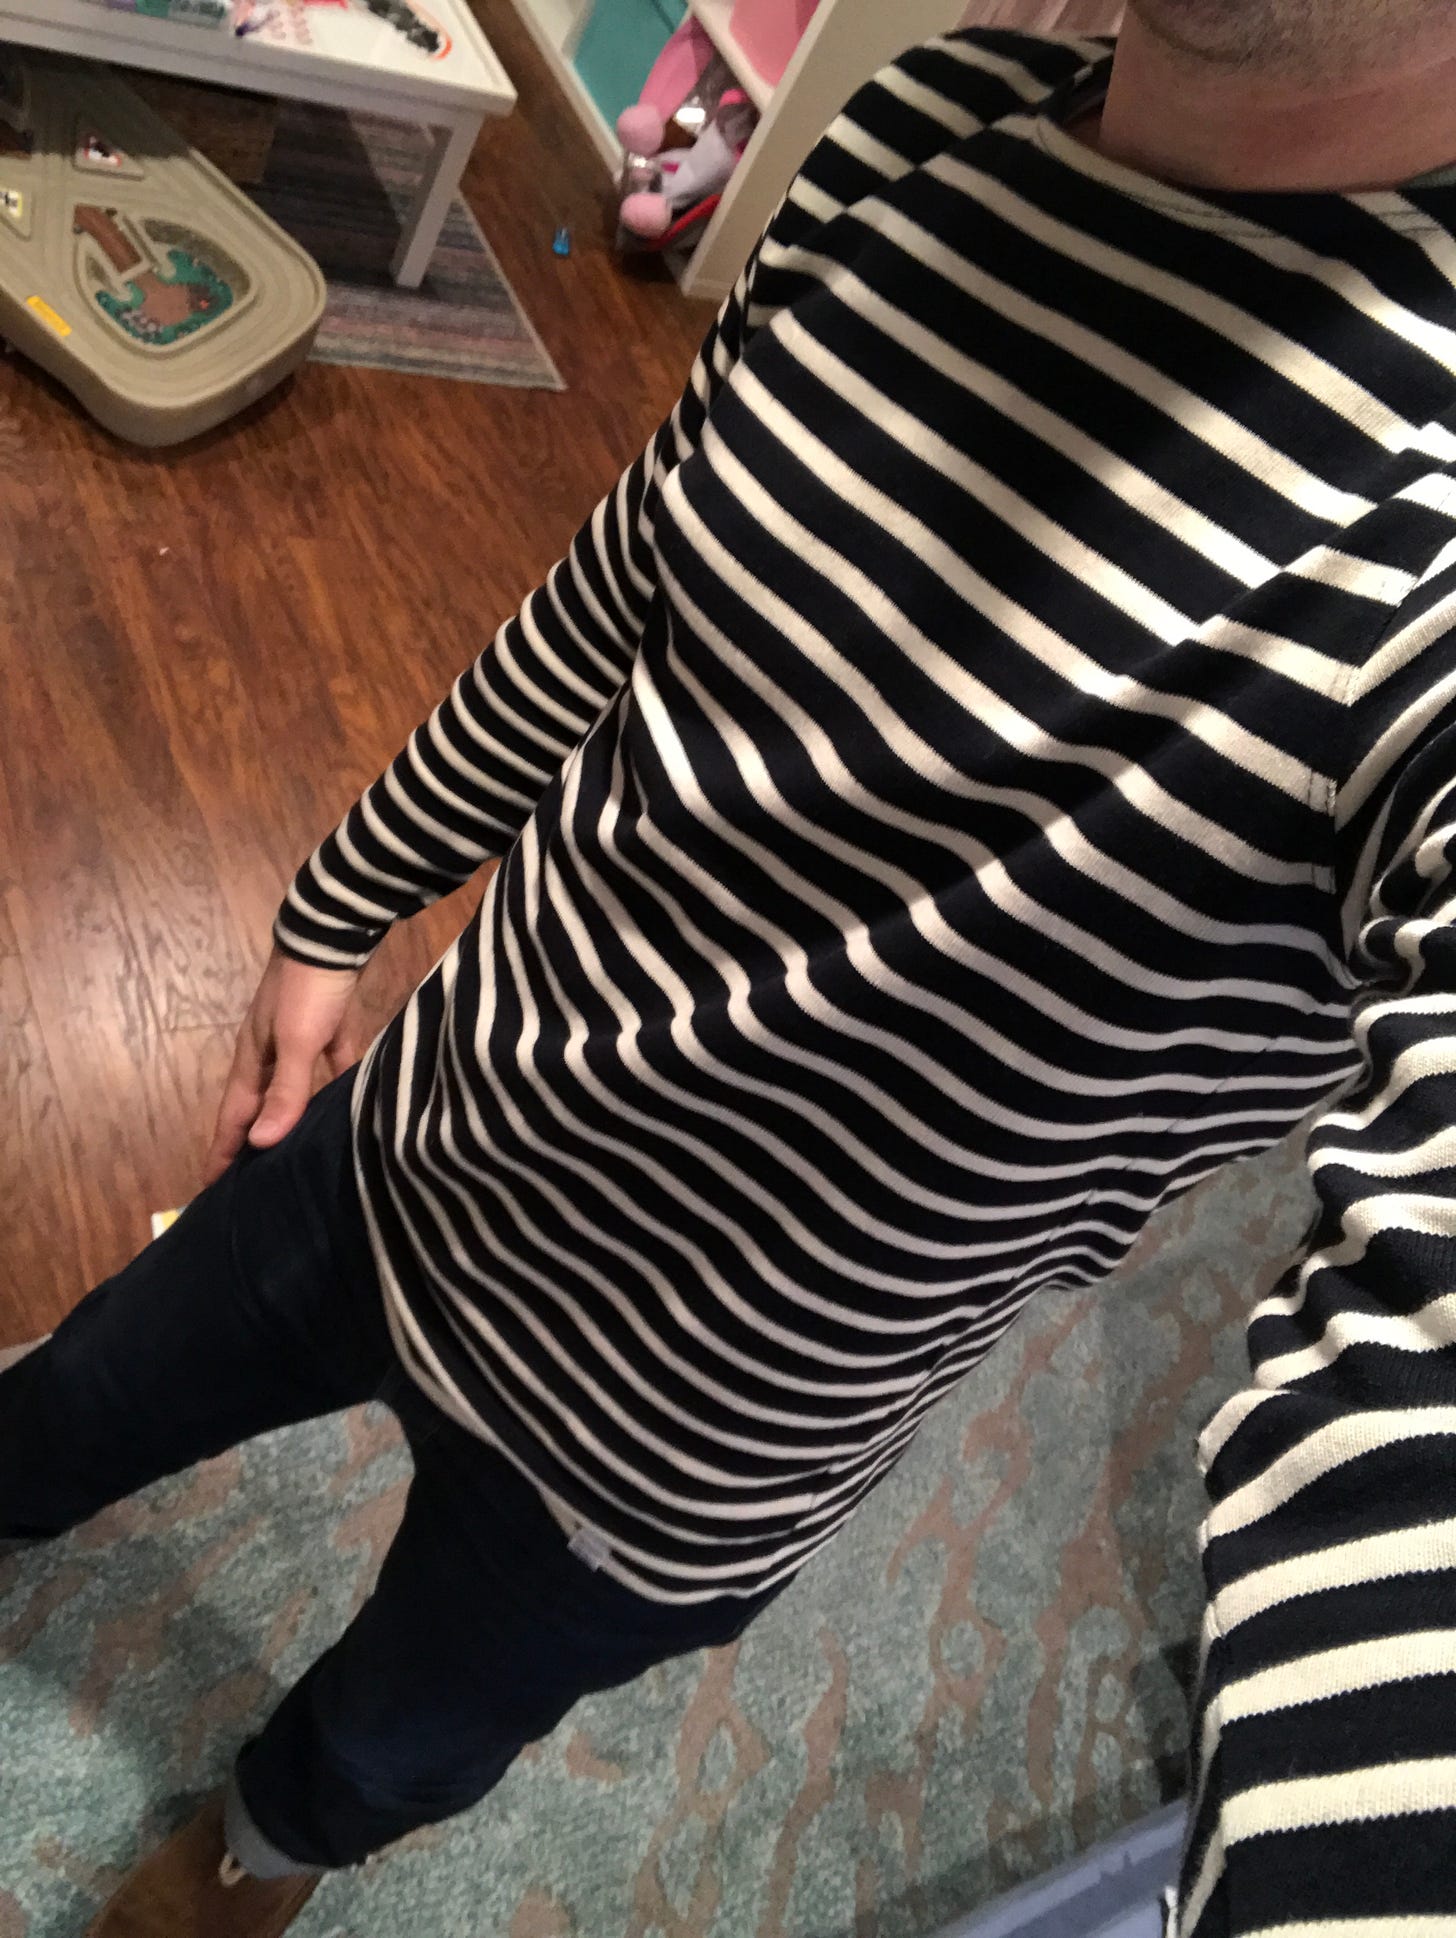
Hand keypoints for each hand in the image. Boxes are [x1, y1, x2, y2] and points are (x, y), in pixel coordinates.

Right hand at [206, 947, 363, 1182]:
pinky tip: (341, 1109)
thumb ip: (284, 1091)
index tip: (209, 1193)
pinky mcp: (329, 1030)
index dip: (223, 1154)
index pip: (233, 1119)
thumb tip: (260, 1144)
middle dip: (251, 1146)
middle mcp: (270, 1056)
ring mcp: (299, 1042)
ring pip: (289, 1092)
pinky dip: (329, 1091)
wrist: (335, 937)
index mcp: (253, 1062)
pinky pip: (327, 1069)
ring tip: (291, 1155)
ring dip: (287, 1121)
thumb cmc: (308, 991)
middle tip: (251, 1187)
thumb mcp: (297, 1042)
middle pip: (257, 1110)